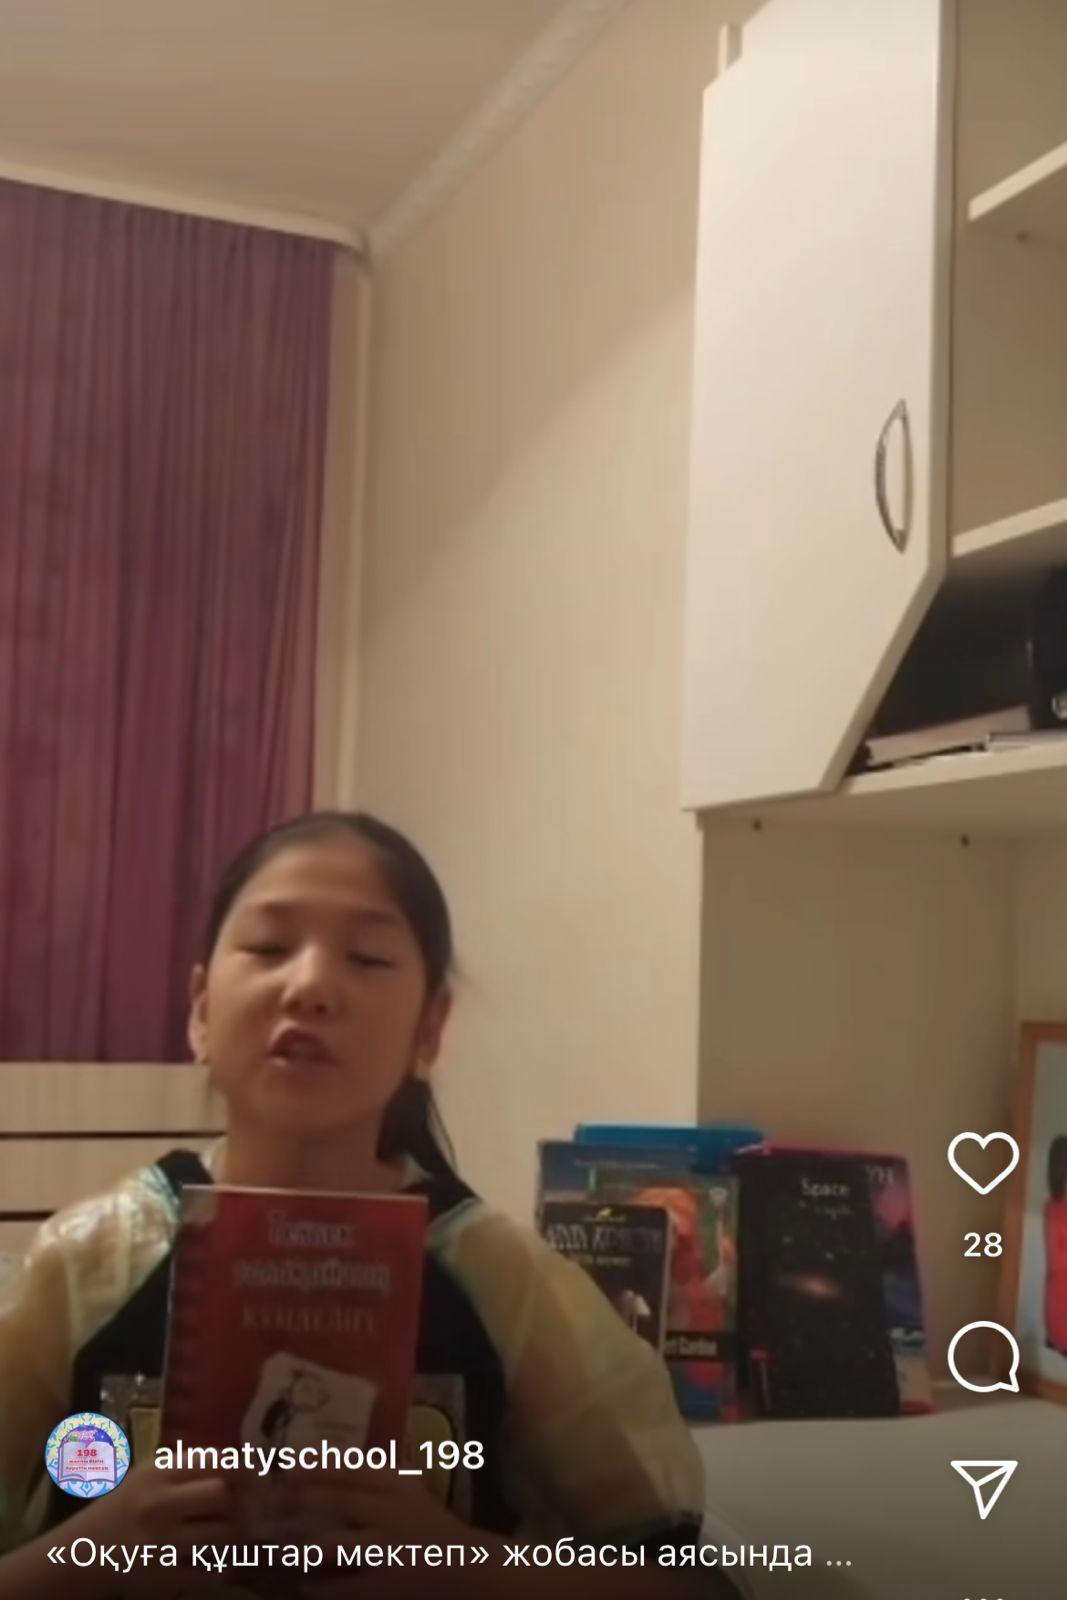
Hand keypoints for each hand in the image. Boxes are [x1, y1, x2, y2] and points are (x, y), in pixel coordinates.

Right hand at [64, 1461, 237, 1597]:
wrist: (84, 1552)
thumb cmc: (130, 1505)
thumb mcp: (153, 1474)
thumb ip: (193, 1467)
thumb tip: (250, 1465)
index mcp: (160, 1471)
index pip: (217, 1460)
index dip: (246, 1469)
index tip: (258, 1478)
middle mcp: (159, 1504)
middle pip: (223, 1496)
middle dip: (241, 1504)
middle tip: (246, 1510)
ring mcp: (159, 1544)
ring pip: (223, 1536)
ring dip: (236, 1537)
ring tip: (234, 1536)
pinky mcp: (160, 1578)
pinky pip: (210, 1573)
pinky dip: (220, 1569)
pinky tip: (214, 1563)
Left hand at [268, 1467, 476, 1598]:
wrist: (462, 1564)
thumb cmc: (429, 1521)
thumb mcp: (408, 1487)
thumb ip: (375, 1473)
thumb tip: (327, 1457)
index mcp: (394, 1484)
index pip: (350, 1468)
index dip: (316, 1466)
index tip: (287, 1466)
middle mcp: (388, 1511)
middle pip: (337, 1500)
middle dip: (301, 1499)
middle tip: (271, 1502)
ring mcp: (385, 1548)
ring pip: (334, 1544)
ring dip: (302, 1545)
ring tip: (278, 1546)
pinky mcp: (384, 1584)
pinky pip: (345, 1586)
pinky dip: (322, 1586)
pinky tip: (304, 1585)